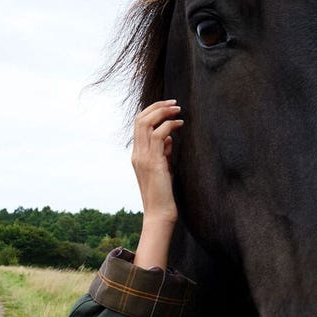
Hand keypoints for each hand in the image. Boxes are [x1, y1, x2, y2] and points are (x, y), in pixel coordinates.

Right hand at [132, 100, 182, 222]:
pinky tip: (180, 125)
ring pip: (146, 123)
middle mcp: (137, 154)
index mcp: (137, 155)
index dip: (152, 111)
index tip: (168, 107)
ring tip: (179, 110)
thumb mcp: (163, 169)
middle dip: (157, 106)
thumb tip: (168, 138)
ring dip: (164, 112)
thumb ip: (163, 153)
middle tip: (175, 103)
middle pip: (140, 119)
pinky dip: (169, 125)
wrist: (159, 213)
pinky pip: (158, 135)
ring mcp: (143, 158)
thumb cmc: (164, 194)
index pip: (138, 125)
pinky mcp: (153, 163)